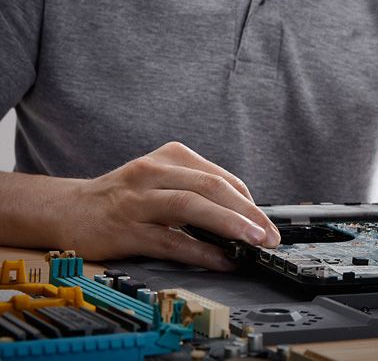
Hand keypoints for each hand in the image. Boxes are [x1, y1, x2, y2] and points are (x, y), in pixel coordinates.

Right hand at [58, 142, 279, 270]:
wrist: (67, 209)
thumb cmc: (124, 197)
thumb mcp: (162, 180)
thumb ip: (197, 192)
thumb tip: (243, 219)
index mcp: (171, 156)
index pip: (222, 178)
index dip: (249, 203)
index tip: (267, 224)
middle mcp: (155, 172)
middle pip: (211, 187)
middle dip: (247, 213)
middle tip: (269, 236)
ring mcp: (138, 199)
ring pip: (191, 207)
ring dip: (228, 225)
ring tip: (253, 242)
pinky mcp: (125, 228)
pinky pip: (169, 240)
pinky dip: (199, 252)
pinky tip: (220, 261)